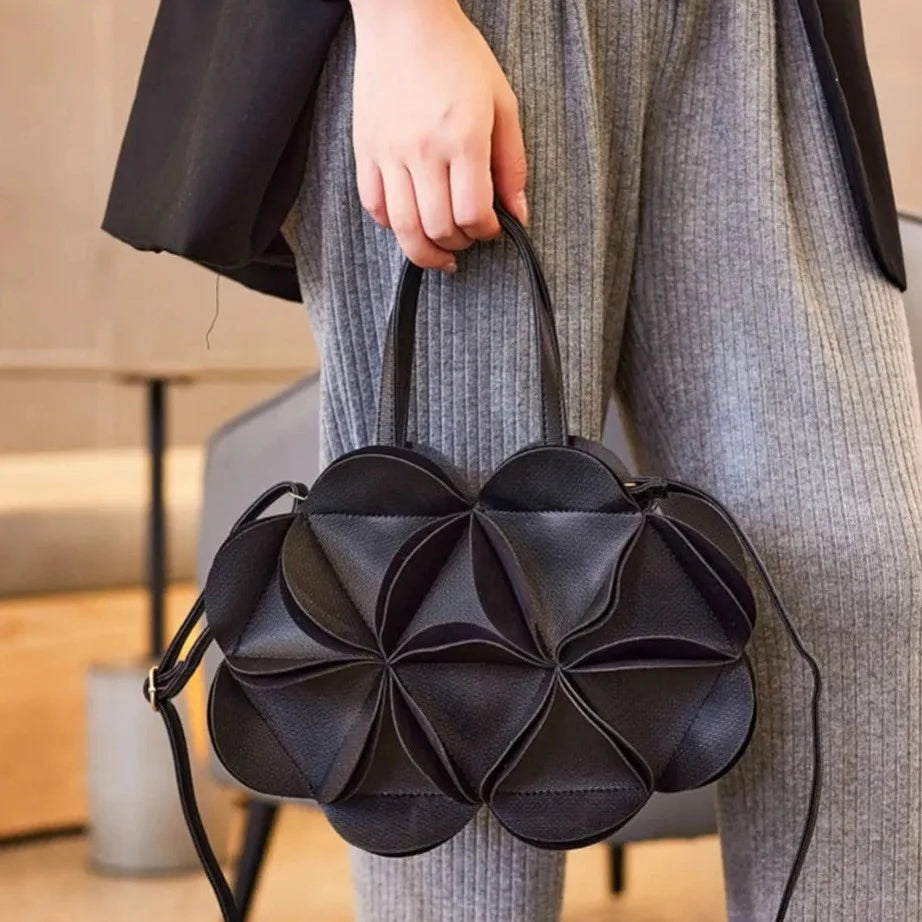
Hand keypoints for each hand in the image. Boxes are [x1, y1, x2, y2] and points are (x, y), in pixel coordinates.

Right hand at [349, 0, 527, 270]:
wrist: (404, 19)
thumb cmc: (458, 56)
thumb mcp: (503, 103)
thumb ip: (512, 163)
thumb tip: (518, 215)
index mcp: (463, 138)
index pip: (473, 213)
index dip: (487, 232)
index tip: (493, 228)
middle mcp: (423, 150)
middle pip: (438, 228)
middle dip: (459, 244)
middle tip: (467, 238)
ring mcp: (389, 152)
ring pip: (403, 228)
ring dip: (425, 251)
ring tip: (440, 253)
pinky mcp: (365, 150)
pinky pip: (374, 206)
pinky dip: (393, 225)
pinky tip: (410, 223)